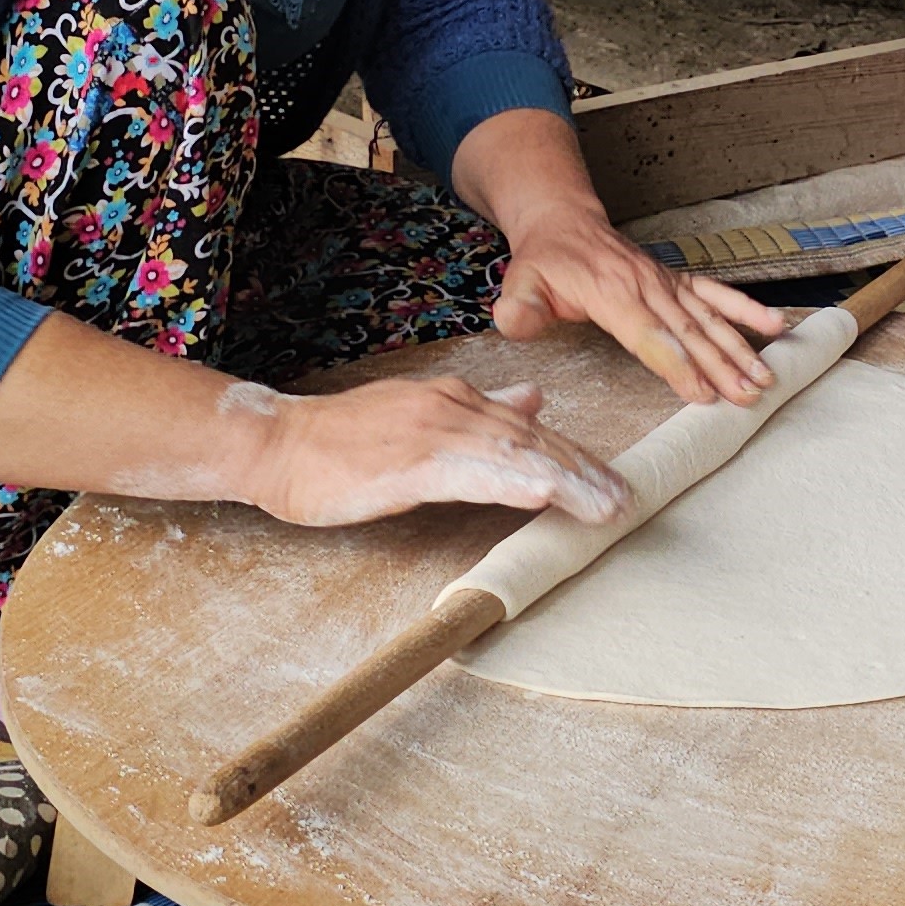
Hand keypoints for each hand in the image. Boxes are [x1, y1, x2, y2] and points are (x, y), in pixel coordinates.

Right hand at [227, 376, 629, 525]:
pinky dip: (511, 481)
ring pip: (514, 455)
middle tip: (625, 500)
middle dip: (584, 471)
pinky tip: (542, 492)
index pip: (529, 428)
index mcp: (454, 398)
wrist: (279, 443)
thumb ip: (478, 414)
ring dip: (565, 482)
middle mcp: (451, 406)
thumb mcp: (419, 415)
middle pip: (533, 440)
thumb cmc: (343, 441)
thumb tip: (533, 401)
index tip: (609, 481)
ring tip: (604, 507)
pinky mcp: (409, 462)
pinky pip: (471, 473)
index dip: (574, 455)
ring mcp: (432, 431)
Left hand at [493, 201, 785, 404]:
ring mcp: (665, 283)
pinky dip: (745, 310)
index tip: (701, 393)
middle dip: (722, 366)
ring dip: (740, 348)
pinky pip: (716, 295)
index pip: (649, 334)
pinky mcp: (676, 282)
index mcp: (611, 292)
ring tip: (766, 376)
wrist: (564, 221)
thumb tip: (515, 323)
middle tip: (748, 396)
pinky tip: (775, 326)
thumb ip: (520, 308)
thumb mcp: (521, 282)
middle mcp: (646, 286)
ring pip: (708, 318)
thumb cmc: (545, 261)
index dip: (676, 364)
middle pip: (689, 332)